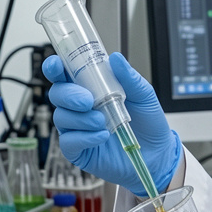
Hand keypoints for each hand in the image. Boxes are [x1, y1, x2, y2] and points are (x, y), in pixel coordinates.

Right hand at [43, 52, 181, 194]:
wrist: (157, 154)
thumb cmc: (147, 123)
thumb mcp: (143, 96)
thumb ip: (129, 77)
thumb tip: (116, 58)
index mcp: (91, 88)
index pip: (64, 74)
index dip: (54, 67)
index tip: (56, 66)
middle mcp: (79, 107)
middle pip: (57, 94)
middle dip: (69, 95)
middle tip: (88, 101)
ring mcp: (77, 128)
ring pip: (60, 117)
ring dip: (81, 118)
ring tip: (103, 121)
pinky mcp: (78, 150)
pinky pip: (69, 141)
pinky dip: (85, 137)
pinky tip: (102, 136)